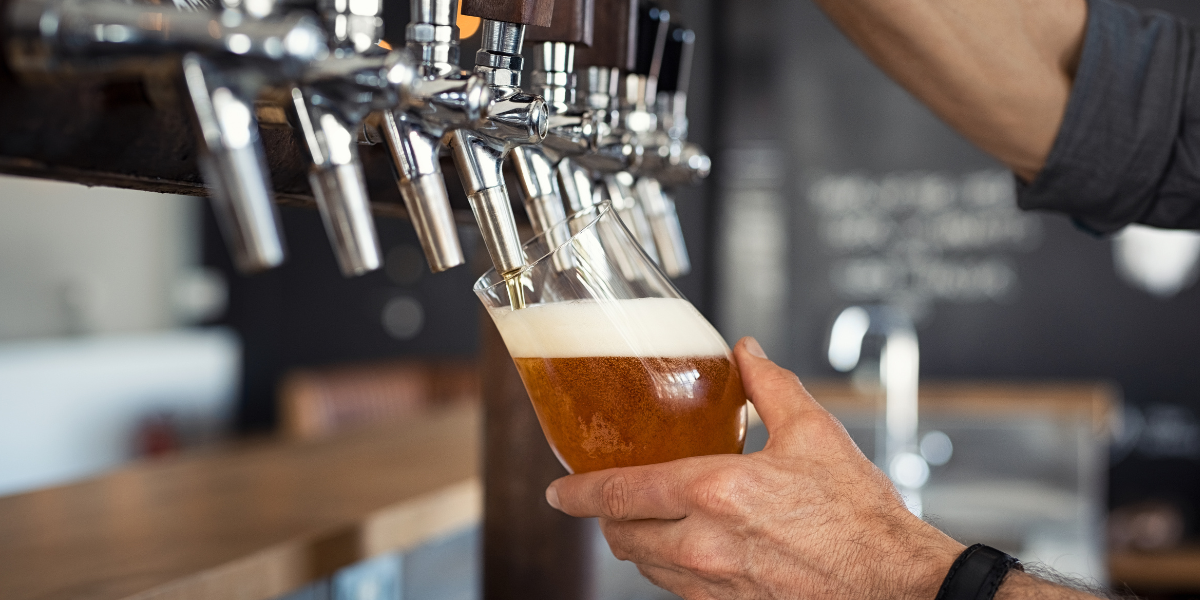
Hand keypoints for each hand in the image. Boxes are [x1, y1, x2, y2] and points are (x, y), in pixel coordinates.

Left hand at [545, 337, 964, 599]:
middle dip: (607, 518)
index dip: (579, 492)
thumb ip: (769, 386)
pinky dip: (672, 570)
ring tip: (647, 522)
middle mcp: (706, 543)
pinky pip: (680, 592)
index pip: (621, 493)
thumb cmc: (859, 512)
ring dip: (638, 544)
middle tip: (608, 501)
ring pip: (647, 569)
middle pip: (624, 536)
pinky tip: (690, 551)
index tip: (559, 491)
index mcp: (717, 491)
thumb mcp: (814, 432)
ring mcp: (716, 585)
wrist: (895, 582)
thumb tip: (746, 352)